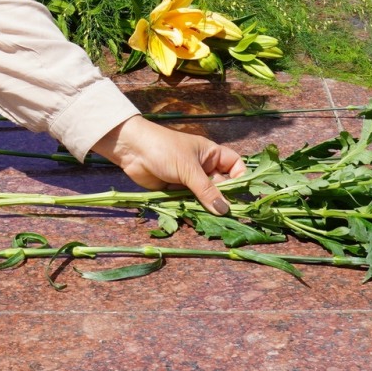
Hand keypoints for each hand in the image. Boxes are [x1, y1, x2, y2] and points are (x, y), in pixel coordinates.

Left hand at [91, 115, 244, 215]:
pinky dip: (191, 211)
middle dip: (222, 199)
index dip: (240, 179)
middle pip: (221, 186)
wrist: (132, 149)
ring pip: (205, 198)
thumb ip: (207, 190)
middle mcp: (204, 168)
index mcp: (211, 154)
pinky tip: (194, 221)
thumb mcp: (189, 169)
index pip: (235, 166)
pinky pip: (189, 203)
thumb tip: (225, 209)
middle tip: (225, 215)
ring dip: (206, 208)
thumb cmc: (164, 150)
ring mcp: (190, 180)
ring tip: (210, 221)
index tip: (239, 195)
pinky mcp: (176, 190)